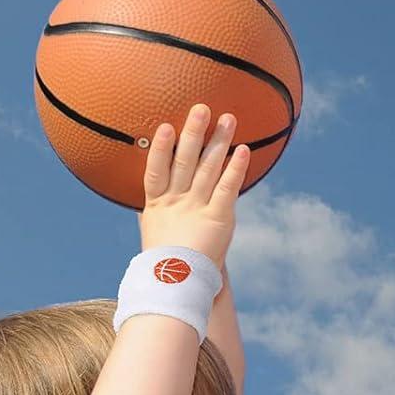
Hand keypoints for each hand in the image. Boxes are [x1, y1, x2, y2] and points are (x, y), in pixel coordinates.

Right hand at [138, 104, 248, 268]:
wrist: (181, 286)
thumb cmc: (169, 257)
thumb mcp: (155, 228)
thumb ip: (154, 206)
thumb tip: (150, 189)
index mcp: (157, 205)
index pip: (156, 171)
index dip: (160, 149)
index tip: (165, 126)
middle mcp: (176, 203)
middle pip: (184, 162)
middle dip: (193, 134)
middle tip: (201, 108)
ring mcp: (196, 209)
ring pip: (207, 169)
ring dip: (218, 142)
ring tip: (229, 119)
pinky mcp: (217, 218)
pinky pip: (227, 189)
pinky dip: (235, 169)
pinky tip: (243, 150)